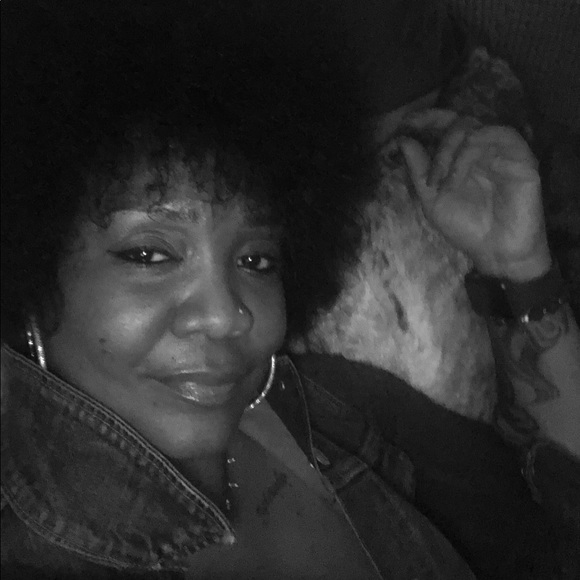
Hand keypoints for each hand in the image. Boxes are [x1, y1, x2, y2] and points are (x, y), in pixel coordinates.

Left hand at [397, 109, 550, 280]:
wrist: (495, 251)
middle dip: (439, 145)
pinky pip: (496, 136)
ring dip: (450, 151)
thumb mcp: (431, 199)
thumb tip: (402, 140)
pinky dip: (470, 152)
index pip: (448, 124)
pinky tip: (458, 176)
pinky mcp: (522, 157)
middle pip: (459, 123)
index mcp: (462, 156)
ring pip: (473, 128)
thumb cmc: (465, 228)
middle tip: (431, 174)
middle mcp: (483, 149)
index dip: (429, 118)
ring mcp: (503, 151)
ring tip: (442, 181)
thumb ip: (418, 170)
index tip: (407, 122)